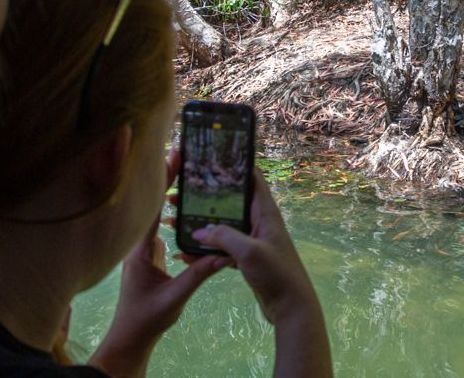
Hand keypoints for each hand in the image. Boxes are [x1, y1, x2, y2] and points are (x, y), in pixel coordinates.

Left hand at [89, 152, 228, 377]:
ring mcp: (143, 248)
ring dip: (167, 191)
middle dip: (165, 178)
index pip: (151, 209)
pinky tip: (183, 201)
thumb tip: (223, 255)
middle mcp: (138, 244)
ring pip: (154, 212)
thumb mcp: (175, 297)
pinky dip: (170, 209)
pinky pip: (159, 225)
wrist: (131, 337)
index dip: (161, 183)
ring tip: (184, 169)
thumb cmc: (146, 319)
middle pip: (151, 203)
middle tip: (180, 153)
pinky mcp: (150, 254)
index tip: (174, 160)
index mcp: (139, 251)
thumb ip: (198, 275)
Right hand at [191, 171, 332, 376]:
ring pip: (222, 225)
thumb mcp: (249, 251)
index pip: (251, 178)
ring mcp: (252, 239)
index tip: (209, 158)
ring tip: (172, 220)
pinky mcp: (246, 257)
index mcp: (265, 211)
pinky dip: (205, 249)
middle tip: (178, 193)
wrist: (290, 305)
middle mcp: (259, 221)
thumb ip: (224, 237)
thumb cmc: (276, 272)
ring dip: (200, 224)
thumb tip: (198, 230)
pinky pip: (222, 247)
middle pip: (230, 202)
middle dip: (205, 198)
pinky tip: (184, 252)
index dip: (234, 166)